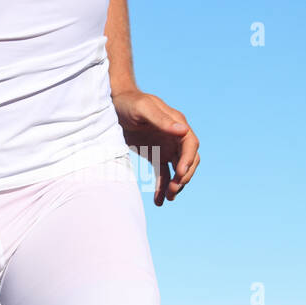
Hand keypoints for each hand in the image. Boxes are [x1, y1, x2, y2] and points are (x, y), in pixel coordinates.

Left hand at [112, 89, 199, 205]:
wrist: (114, 105)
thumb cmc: (130, 103)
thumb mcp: (143, 109)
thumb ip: (161, 120)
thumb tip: (183, 131)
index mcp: (177, 124)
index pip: (190, 145)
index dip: (188, 160)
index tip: (180, 173)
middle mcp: (175, 137)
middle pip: (188, 160)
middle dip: (184, 176)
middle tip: (173, 190)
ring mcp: (166, 147)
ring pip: (177, 170)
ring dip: (176, 184)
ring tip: (168, 198)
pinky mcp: (155, 155)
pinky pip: (163, 173)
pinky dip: (162, 187)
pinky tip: (159, 201)